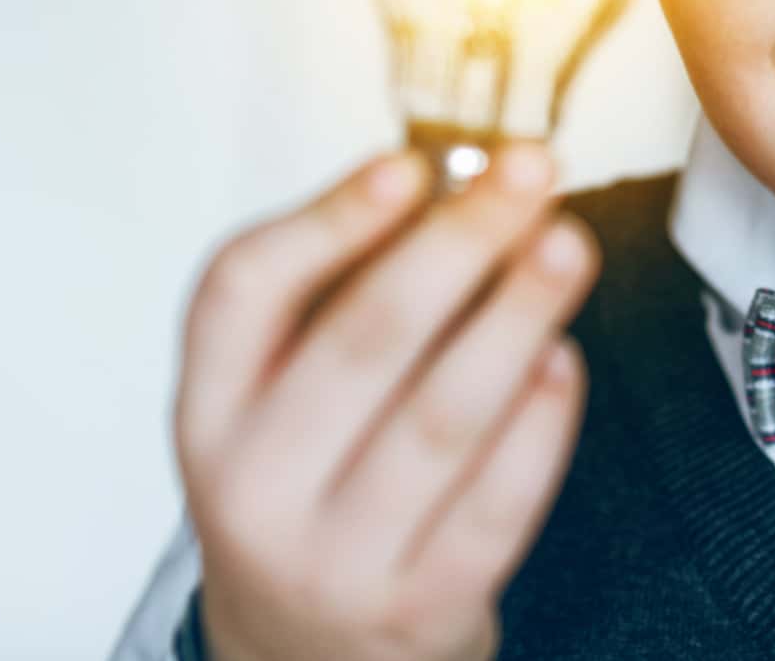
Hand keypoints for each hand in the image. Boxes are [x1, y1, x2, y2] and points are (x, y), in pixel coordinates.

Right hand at [171, 142, 597, 660]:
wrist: (304, 656)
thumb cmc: (312, 484)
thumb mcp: (282, 395)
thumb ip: (349, 289)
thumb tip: (460, 183)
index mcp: (208, 408)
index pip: (242, 294)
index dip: (329, 219)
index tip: (410, 162)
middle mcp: (252, 487)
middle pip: (361, 342)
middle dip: (459, 242)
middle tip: (531, 170)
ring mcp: (333, 560)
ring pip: (441, 419)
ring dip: (517, 316)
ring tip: (566, 246)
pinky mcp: (419, 611)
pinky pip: (495, 506)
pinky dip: (539, 423)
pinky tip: (563, 357)